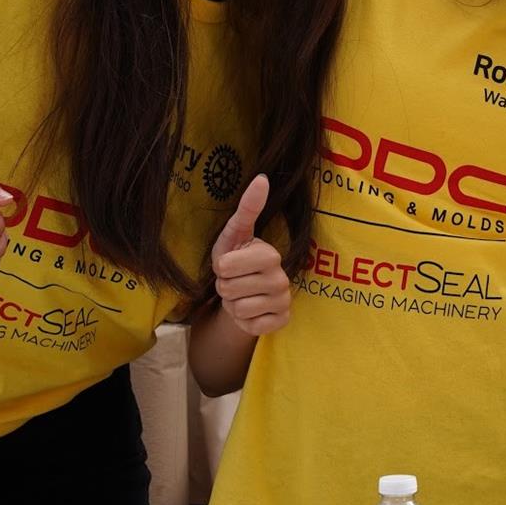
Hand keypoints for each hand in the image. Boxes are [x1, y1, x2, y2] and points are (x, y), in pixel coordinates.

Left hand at [209, 174, 289, 336]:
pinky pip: (251, 326)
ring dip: (233, 305)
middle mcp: (282, 278)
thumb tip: (262, 177)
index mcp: (271, 255)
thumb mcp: (235, 234)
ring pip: (239, 309)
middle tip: (235, 282)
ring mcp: (284, 302)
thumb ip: (247, 208)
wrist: (245, 295)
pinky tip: (251, 312)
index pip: (227, 267)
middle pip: (230, 289)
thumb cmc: (237, 262)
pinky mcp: (281, 322)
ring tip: (241, 296)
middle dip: (225, 288)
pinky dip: (244, 321)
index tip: (230, 264)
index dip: (221, 268)